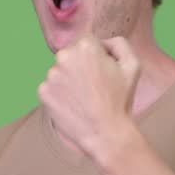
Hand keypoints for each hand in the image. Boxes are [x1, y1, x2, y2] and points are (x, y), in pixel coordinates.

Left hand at [37, 35, 139, 159]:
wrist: (104, 133)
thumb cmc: (120, 100)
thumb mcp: (132, 65)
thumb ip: (119, 44)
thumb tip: (103, 42)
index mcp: (85, 47)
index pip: (86, 41)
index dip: (96, 55)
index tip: (101, 71)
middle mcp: (64, 56)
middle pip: (71, 54)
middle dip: (80, 66)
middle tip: (93, 86)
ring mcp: (51, 75)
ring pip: (60, 71)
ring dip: (69, 80)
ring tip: (84, 98)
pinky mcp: (42, 92)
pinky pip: (51, 87)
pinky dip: (60, 94)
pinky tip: (74, 105)